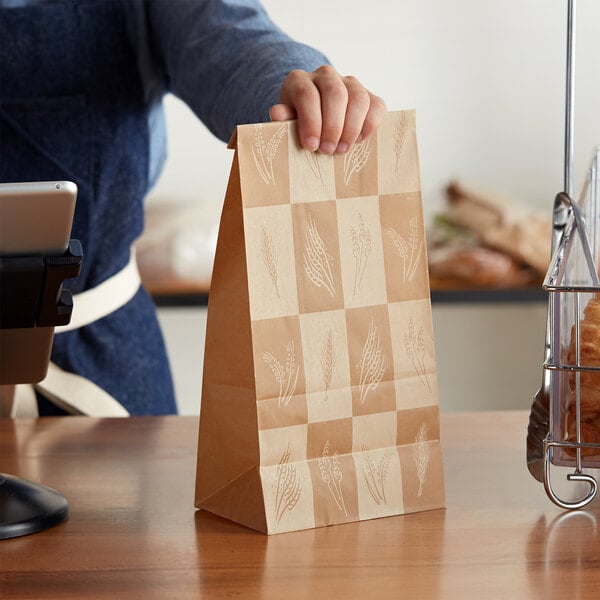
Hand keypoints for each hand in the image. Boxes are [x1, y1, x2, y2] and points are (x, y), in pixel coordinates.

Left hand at [270, 65, 385, 154]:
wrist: (316, 117)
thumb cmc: (299, 123)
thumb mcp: (287, 122)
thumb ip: (283, 119)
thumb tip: (277, 113)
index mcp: (299, 80)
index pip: (307, 95)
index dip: (311, 121)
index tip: (311, 146)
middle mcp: (325, 76)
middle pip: (335, 95)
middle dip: (333, 127)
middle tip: (328, 151)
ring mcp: (349, 82)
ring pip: (358, 98)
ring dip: (352, 128)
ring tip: (342, 149)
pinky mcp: (368, 94)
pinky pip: (376, 105)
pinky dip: (370, 124)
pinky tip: (359, 140)